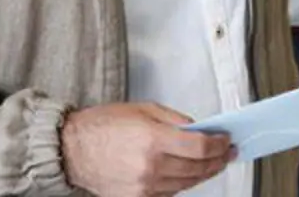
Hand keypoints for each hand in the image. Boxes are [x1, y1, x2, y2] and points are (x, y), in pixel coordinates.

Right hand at [62, 102, 235, 196]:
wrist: (71, 149)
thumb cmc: (102, 126)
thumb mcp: (144, 109)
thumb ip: (176, 120)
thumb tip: (200, 129)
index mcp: (153, 140)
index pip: (200, 147)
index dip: (219, 145)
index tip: (226, 140)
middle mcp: (150, 166)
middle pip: (198, 168)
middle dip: (218, 160)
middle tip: (227, 153)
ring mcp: (143, 186)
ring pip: (186, 184)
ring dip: (204, 174)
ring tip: (213, 164)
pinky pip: (169, 193)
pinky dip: (183, 184)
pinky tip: (188, 174)